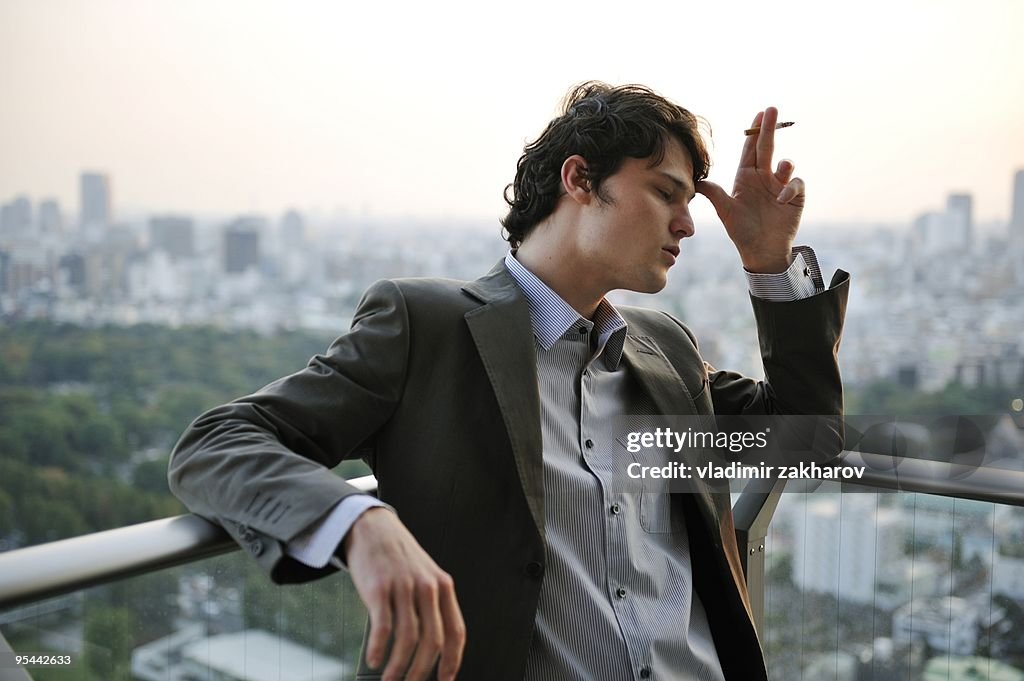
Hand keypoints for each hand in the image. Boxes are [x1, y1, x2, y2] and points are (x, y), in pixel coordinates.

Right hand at [343, 508, 465, 680]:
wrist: (372, 527)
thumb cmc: (398, 556)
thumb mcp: (424, 575)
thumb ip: (431, 606)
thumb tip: (429, 649)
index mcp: (443, 586)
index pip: (456, 632)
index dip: (453, 661)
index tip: (447, 680)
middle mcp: (427, 587)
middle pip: (432, 641)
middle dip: (422, 671)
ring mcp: (403, 587)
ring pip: (408, 639)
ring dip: (399, 667)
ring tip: (390, 679)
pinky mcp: (379, 588)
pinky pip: (383, 627)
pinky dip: (379, 649)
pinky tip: (374, 659)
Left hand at [696, 107, 804, 272]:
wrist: (761, 251)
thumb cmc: (742, 232)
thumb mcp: (726, 212)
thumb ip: (713, 194)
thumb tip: (695, 182)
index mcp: (746, 177)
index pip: (750, 150)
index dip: (754, 132)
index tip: (758, 115)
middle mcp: (763, 178)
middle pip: (767, 148)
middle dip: (770, 128)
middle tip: (772, 109)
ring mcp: (779, 186)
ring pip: (786, 163)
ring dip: (784, 163)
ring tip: (780, 169)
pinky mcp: (794, 197)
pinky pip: (796, 183)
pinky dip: (790, 188)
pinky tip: (781, 200)